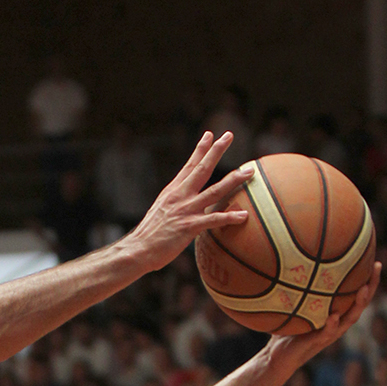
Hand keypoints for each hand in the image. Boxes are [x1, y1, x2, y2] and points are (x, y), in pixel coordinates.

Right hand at [128, 132, 252, 272]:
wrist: (137, 250)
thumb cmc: (149, 236)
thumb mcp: (161, 212)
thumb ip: (175, 204)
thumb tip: (184, 204)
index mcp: (173, 192)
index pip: (189, 166)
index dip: (200, 149)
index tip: (209, 135)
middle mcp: (180, 196)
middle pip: (202, 169)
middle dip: (216, 151)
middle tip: (229, 135)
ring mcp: (186, 210)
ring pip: (214, 191)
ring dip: (233, 180)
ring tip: (249, 172)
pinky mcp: (189, 227)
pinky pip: (213, 220)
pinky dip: (229, 217)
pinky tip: (243, 216)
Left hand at [266, 263, 381, 372]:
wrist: (277, 357)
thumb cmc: (287, 330)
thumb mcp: (296, 307)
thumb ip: (300, 290)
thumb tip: (292, 262)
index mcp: (336, 314)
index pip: (356, 295)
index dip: (368, 279)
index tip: (375, 260)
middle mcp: (337, 324)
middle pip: (360, 304)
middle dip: (371, 286)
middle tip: (377, 266)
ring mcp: (328, 334)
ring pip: (349, 319)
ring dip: (358, 304)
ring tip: (364, 289)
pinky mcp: (315, 343)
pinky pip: (326, 333)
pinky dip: (331, 325)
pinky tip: (334, 316)